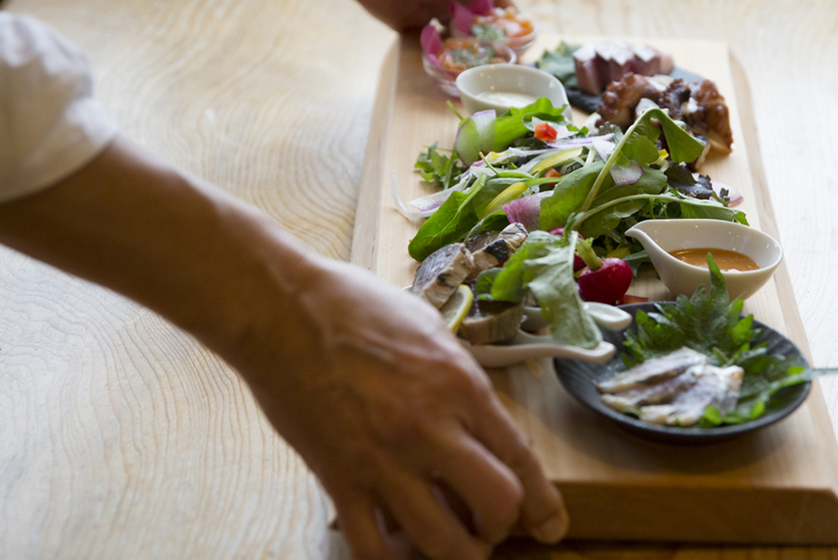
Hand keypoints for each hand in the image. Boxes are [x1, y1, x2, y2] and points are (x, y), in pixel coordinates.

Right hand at [236, 257, 567, 558]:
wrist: (282, 307)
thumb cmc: (355, 306)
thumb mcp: (431, 329)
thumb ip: (459, 378)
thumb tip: (479, 414)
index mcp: (461, 386)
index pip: (521, 457)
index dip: (544, 503)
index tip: (551, 526)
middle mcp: (430, 428)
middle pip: (497, 506)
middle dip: (502, 526)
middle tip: (490, 525)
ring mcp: (384, 459)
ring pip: (442, 541)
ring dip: (455, 551)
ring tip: (451, 542)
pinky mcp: (338, 479)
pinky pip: (371, 548)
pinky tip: (396, 547)